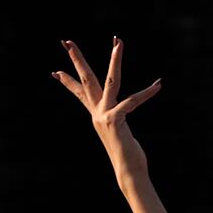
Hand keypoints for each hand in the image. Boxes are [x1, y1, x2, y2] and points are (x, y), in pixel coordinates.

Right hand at [53, 37, 162, 180]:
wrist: (128, 172)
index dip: (67, 82)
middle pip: (86, 79)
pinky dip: (147, 93)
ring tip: (118, 42)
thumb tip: (115, 122)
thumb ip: (116, 123)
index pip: (79, 93)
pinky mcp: (115, 120)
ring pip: (111, 81)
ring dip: (115, 60)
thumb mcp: (118, 134)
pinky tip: (158, 85)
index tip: (55, 71)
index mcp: (97, 115)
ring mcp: (105, 115)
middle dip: (77, 59)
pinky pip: (132, 101)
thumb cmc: (128, 155)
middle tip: (67, 40)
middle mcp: (98, 113)